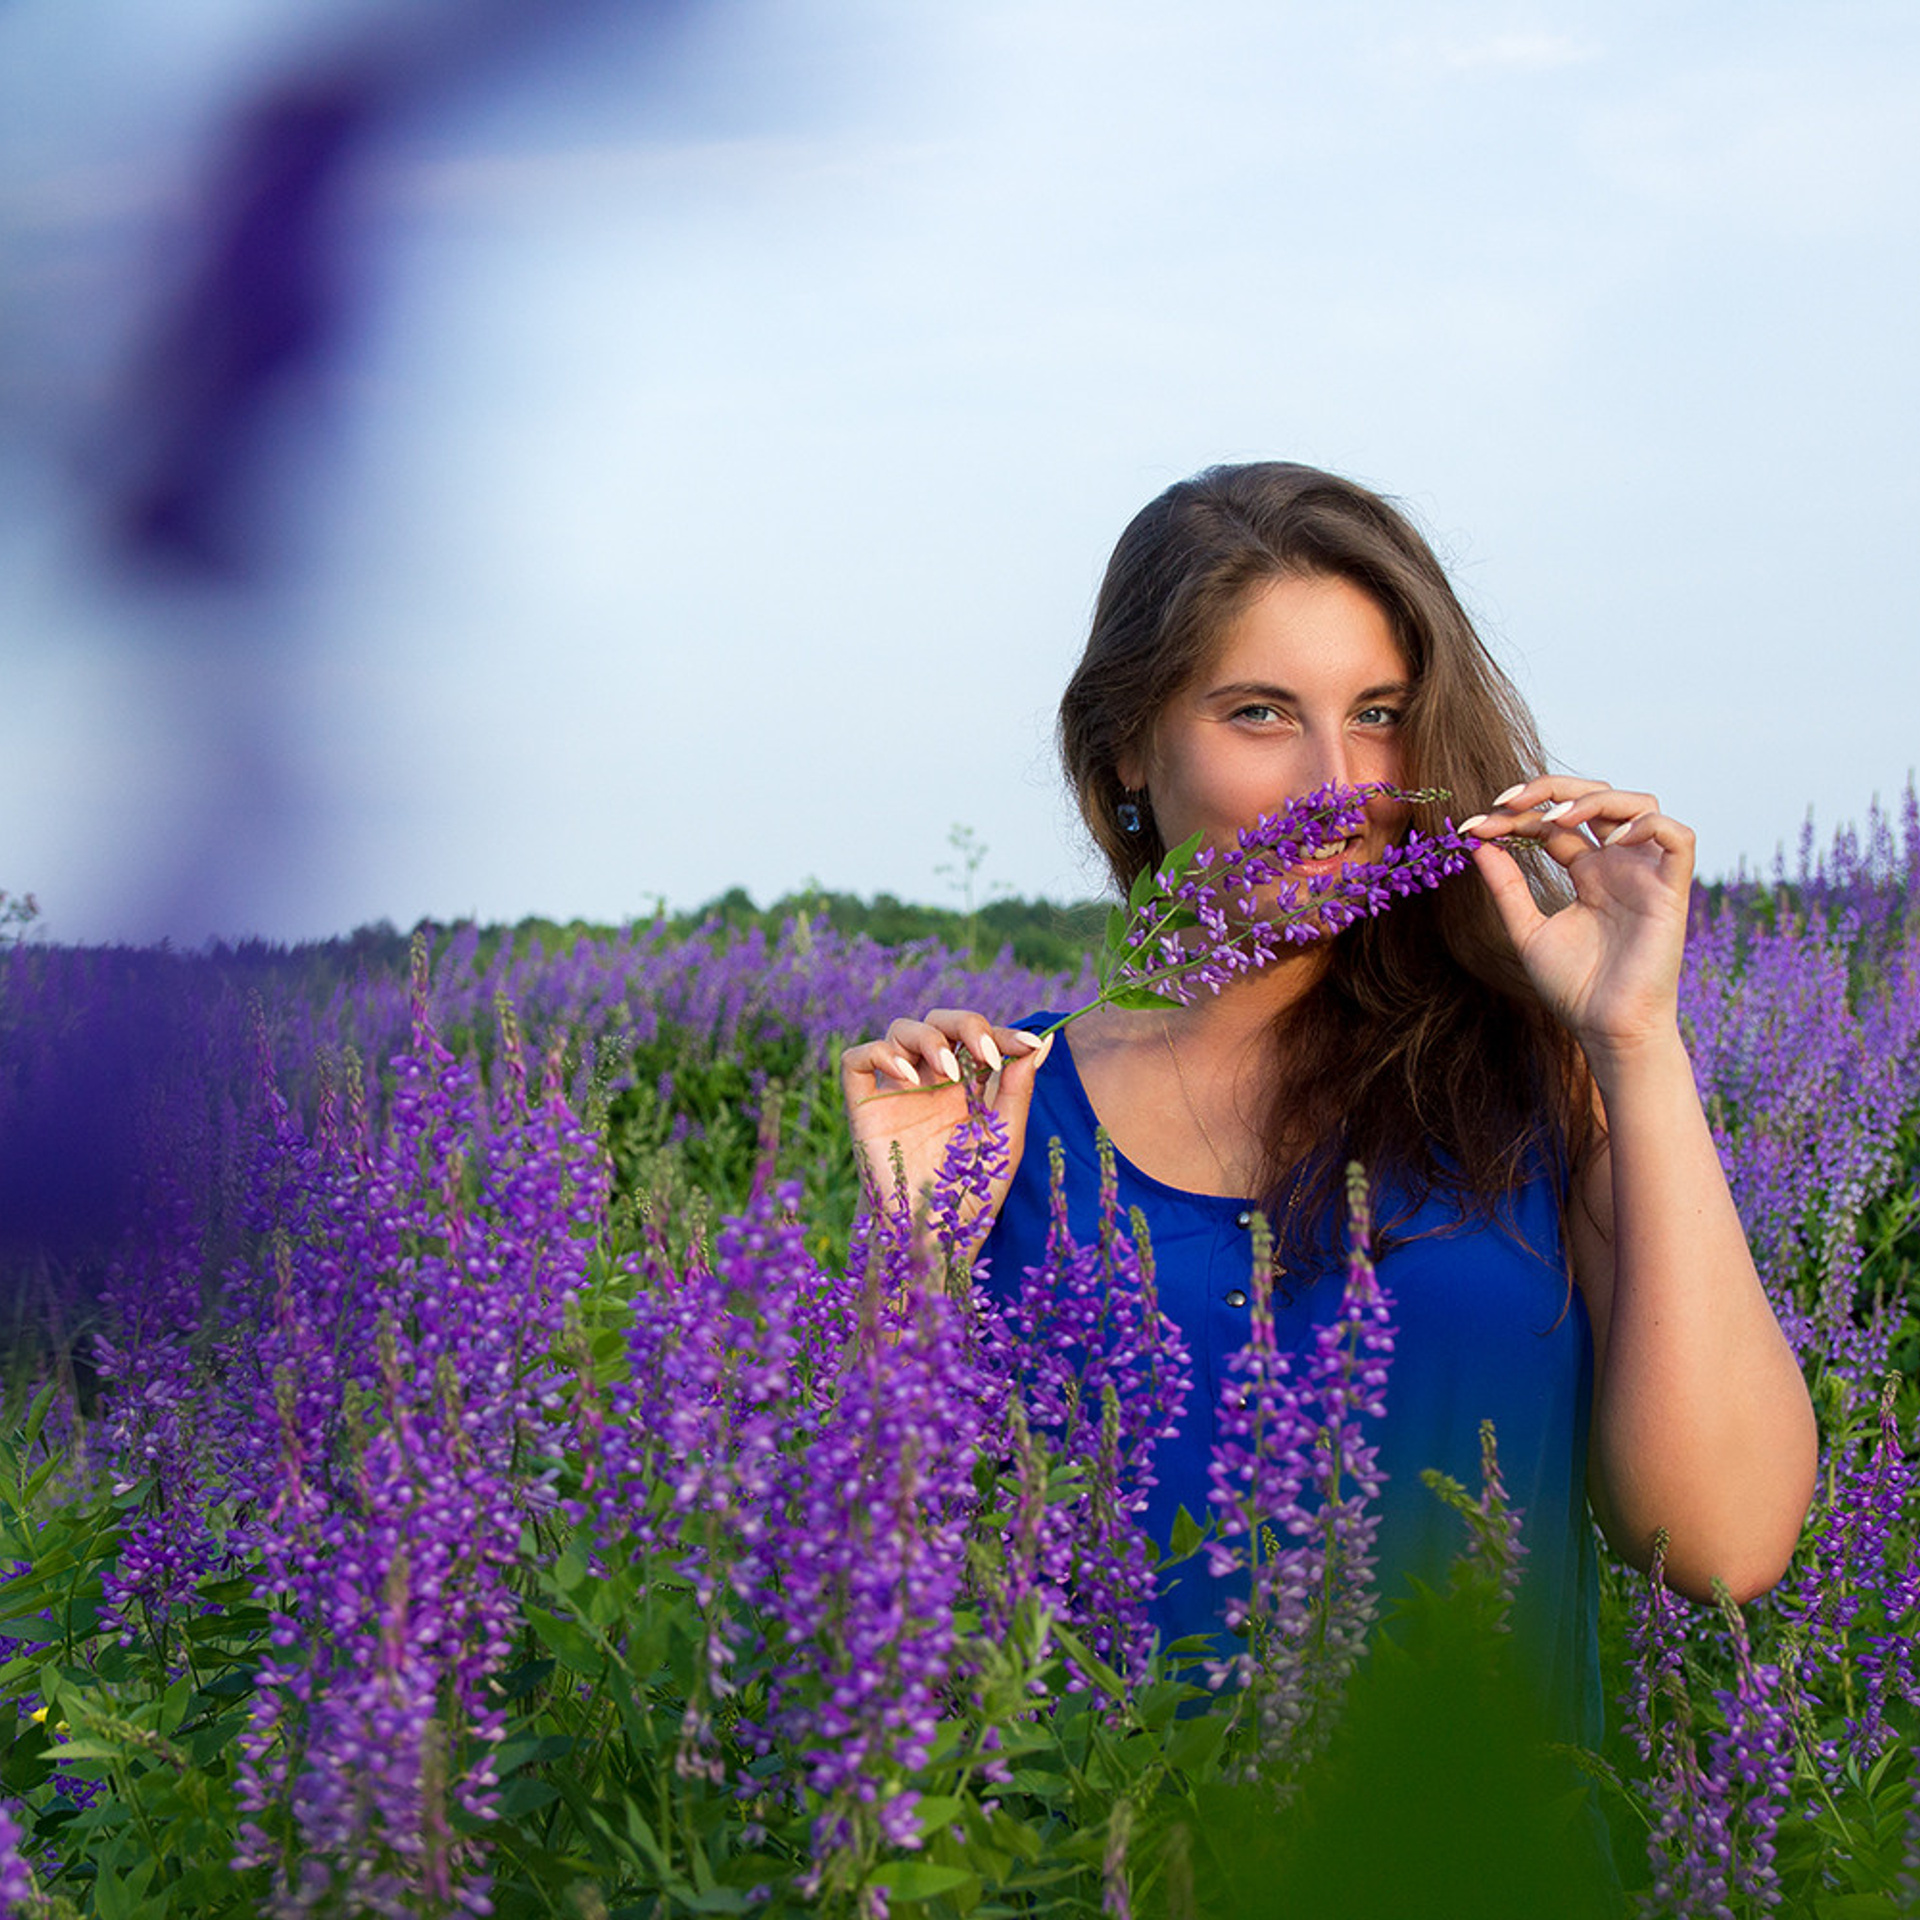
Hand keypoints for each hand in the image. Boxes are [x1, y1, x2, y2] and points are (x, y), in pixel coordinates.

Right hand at [839, 1010, 1053, 1233]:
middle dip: (966, 1025)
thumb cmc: (971, 1196)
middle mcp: (928, 1081)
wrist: (932, 1237)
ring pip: (900, 1029)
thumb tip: (1041, 1042)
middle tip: (986, 1054)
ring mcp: (895, 1090)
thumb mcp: (1005, 1140)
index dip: (1002, 1032)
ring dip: (928, 1038)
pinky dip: (879, 1053)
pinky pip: (857, 1058)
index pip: (979, 1038)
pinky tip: (908, 1076)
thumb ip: (1018, 1089)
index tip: (1027, 1044)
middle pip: (939, 1021)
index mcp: (965, 1086)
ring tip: (949, 1073)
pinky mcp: (863, 1104)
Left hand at [1460, 778, 1694, 1068]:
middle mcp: (1618, 866)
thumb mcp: (1527, 930)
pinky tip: (1609, 840)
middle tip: (1507, 801)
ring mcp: (1645, 874)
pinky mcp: (1672, 891)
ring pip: (1641, 803)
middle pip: (1597, 797)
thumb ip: (1506, 887)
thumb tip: (1477, 842)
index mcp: (1587, 872)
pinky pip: (1679, 837)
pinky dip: (1648, 825)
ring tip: (1555, 816)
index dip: (1516, 816)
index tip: (1473, 826)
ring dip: (1595, 798)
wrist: (1607, 1029)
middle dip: (1552, 788)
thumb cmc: (1574, 988)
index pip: (1555, 824)